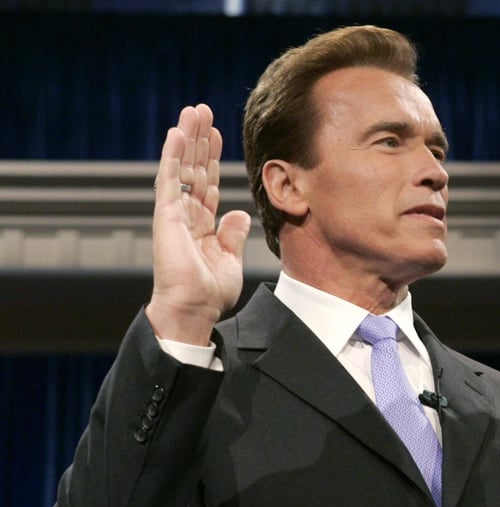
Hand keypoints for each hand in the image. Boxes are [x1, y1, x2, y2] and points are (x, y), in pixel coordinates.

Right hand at [146, 104, 249, 344]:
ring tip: (193, 110)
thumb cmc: (209, 292)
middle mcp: (186, 214)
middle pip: (194, 167)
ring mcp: (175, 212)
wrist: (194, 308)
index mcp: (202, 224)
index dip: (212, 158)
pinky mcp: (167, 214)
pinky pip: (170, 178)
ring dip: (187, 137)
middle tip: (203, 110)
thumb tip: (239, 213)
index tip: (217, 135)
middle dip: (199, 139)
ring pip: (182, 166)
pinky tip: (177, 132)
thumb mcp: (230, 259)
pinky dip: (173, 154)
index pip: (207, 182)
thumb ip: (233, 234)